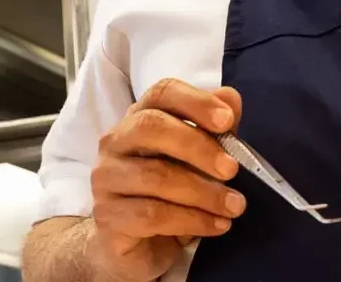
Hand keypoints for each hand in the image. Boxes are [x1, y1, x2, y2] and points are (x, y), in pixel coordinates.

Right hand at [91, 79, 244, 281]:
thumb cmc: (172, 193)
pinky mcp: (108, 216)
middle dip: (198, 146)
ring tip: (234, 205)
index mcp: (139, 116)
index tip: (227, 121)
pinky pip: (153, 214)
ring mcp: (106, 178)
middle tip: (232, 169)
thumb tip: (230, 99)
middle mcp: (115, 140)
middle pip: (152, 126)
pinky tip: (217, 225)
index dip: (195, 102)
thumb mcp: (200, 159)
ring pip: (155, 176)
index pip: (162, 92)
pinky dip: (192, 220)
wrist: (140, 248)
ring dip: (203, 192)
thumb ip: (216, 128)